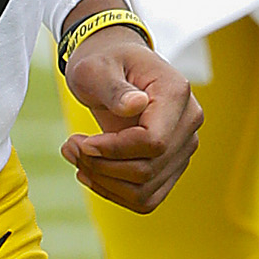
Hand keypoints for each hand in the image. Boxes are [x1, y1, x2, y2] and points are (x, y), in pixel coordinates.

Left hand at [61, 28, 200, 211]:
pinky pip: (146, 197)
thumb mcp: (97, 67)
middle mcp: (188, 122)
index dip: (114, 150)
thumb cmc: (104, 61)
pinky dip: (114, 193)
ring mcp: (183, 146)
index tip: (82, 141)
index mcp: (176, 93)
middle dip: (101, 167)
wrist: (115, 65)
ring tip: (75, 157)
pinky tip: (90, 174)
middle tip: (69, 146)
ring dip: (103, 183)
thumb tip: (135, 105)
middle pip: (148, 170)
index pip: (153, 142)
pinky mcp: (171, 165)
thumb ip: (113, 87)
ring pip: (146, 190)